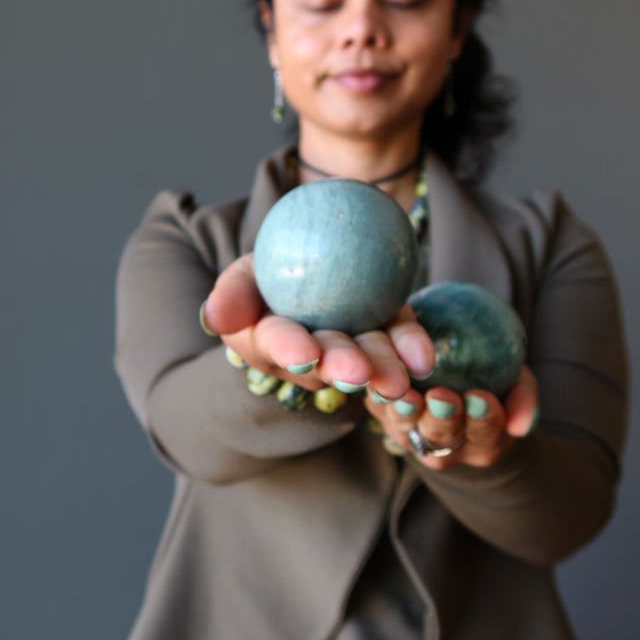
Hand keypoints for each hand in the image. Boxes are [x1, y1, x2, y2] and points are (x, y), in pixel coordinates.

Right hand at [200, 253, 434, 396]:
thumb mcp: (244, 275)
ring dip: (382, 369)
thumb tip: (215, 317)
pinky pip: (399, 344)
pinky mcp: (385, 338)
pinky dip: (412, 350)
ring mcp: (349, 351)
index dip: (290, 349)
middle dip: (342, 368)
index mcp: (266, 342)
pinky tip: (424, 361)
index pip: (276, 344)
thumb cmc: (268, 271)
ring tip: (398, 380)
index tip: (304, 353)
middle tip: (358, 373)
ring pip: (367, 359)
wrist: (310, 259)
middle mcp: (309, 357)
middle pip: (326, 361)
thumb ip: (233, 295)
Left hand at [364, 366, 539, 469]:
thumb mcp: (518, 386)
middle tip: (441, 397)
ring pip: (406, 428)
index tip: (480, 397)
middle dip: (442, 418)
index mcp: (483, 441)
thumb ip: (523, 401)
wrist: (456, 390)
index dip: (483, 418)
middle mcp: (444, 445)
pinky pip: (378, 409)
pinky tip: (378, 378)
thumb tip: (521, 425)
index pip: (486, 432)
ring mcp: (410, 433)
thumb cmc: (495, 384)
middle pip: (442, 436)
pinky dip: (377, 397)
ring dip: (405, 412)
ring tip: (407, 395)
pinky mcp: (383, 415)